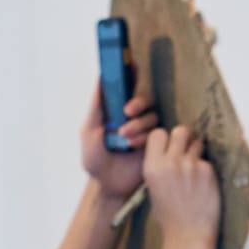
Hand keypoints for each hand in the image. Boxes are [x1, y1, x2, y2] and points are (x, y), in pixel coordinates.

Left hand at [80, 81, 159, 199]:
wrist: (108, 185)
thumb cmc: (95, 160)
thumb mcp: (89, 131)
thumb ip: (96, 106)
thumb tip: (100, 78)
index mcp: (116, 111)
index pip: (127, 88)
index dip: (132, 74)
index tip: (133, 63)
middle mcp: (133, 118)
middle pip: (145, 100)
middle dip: (138, 103)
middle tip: (127, 111)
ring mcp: (146, 131)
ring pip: (152, 117)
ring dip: (138, 125)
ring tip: (125, 139)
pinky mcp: (156, 145)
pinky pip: (159, 133)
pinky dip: (145, 136)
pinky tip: (134, 146)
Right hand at [141, 125, 220, 240]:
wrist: (188, 234)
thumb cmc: (170, 215)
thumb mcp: (153, 188)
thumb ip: (160, 166)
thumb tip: (169, 150)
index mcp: (152, 167)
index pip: (158, 133)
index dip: (165, 139)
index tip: (170, 148)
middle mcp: (170, 162)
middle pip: (180, 130)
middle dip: (184, 138)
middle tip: (187, 151)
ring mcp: (190, 165)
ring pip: (197, 142)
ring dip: (197, 151)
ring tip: (195, 170)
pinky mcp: (207, 171)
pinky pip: (207, 161)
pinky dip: (206, 170)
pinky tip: (204, 185)